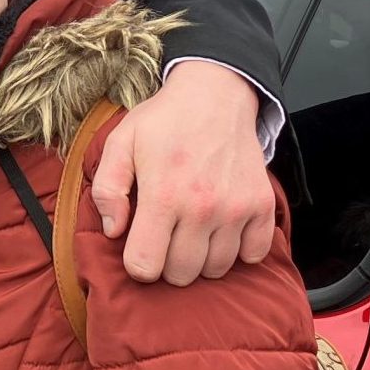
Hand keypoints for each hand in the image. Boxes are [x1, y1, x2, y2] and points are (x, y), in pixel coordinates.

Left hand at [91, 60, 274, 285]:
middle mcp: (202, 208)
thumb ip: (108, 189)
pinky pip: (253, 255)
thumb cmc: (164, 121)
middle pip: (181, 274)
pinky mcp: (261, 205)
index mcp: (163, 195)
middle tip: (166, 236)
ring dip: (201, 258)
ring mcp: (236, 209)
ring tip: (192, 231)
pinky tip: (222, 230)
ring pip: (216, 269)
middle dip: (167, 263)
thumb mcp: (121, 143)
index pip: (146, 265)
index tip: (139, 246)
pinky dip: (239, 250)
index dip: (137, 263)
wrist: (215, 95)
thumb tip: (112, 231)